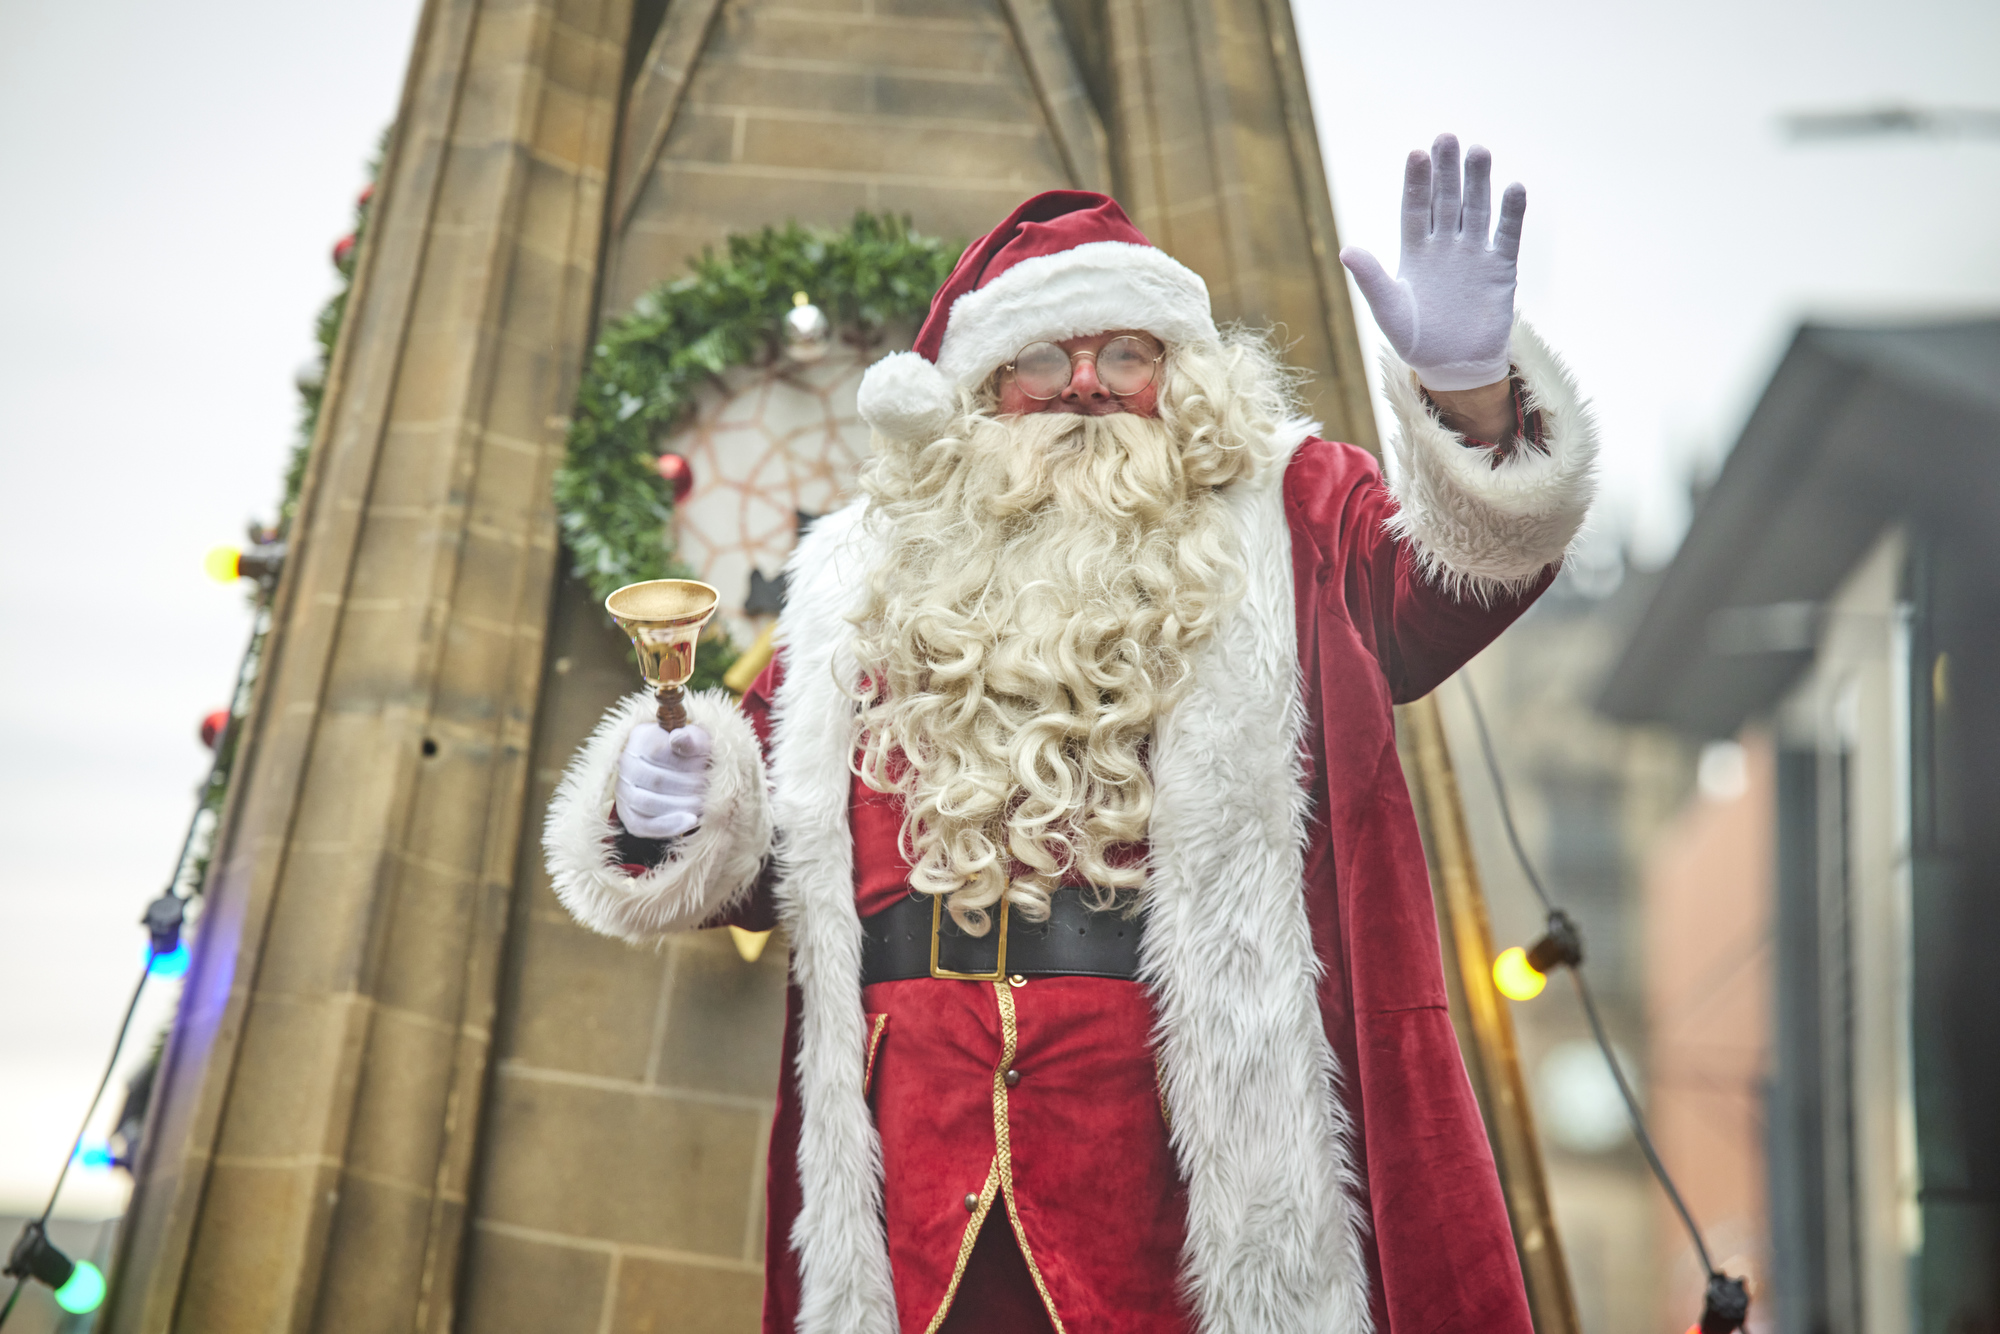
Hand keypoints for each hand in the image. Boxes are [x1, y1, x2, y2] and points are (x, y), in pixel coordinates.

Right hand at [614, 723, 711, 839]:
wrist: (682, 773)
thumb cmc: (693, 753)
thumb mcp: (698, 740)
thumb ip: (692, 738)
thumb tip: (679, 738)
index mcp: (641, 737)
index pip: (658, 751)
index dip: (684, 762)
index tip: (704, 766)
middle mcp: (626, 763)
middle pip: (655, 779)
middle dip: (687, 786)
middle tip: (708, 789)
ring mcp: (623, 790)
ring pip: (647, 802)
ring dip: (680, 805)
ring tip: (702, 804)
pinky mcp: (628, 814)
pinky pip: (643, 825)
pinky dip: (669, 826)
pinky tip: (690, 821)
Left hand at [1340, 133, 1524, 391]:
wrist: (1453, 366)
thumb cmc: (1416, 340)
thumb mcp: (1389, 311)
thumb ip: (1371, 280)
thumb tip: (1346, 250)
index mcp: (1415, 252)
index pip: (1416, 208)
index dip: (1417, 182)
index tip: (1417, 153)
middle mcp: (1445, 246)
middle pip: (1447, 200)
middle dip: (1447, 170)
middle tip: (1447, 137)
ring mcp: (1473, 255)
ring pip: (1476, 210)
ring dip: (1478, 182)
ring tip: (1479, 151)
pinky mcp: (1500, 269)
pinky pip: (1506, 236)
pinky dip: (1511, 214)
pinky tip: (1513, 188)